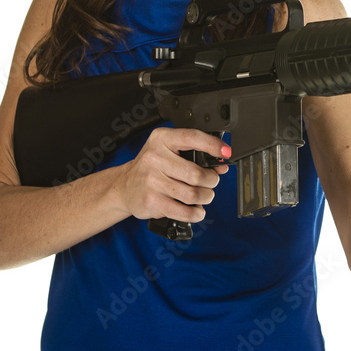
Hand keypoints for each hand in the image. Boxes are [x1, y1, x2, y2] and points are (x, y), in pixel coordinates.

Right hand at [112, 127, 230, 223]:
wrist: (124, 186)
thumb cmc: (152, 167)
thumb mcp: (170, 151)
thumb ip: (195, 155)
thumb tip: (221, 165)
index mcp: (162, 139)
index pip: (192, 137)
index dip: (213, 145)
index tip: (226, 153)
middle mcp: (155, 158)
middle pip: (197, 174)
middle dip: (211, 181)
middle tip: (210, 183)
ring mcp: (151, 181)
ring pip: (193, 194)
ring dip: (205, 197)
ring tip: (204, 195)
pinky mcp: (151, 201)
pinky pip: (183, 211)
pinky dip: (195, 213)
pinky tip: (196, 210)